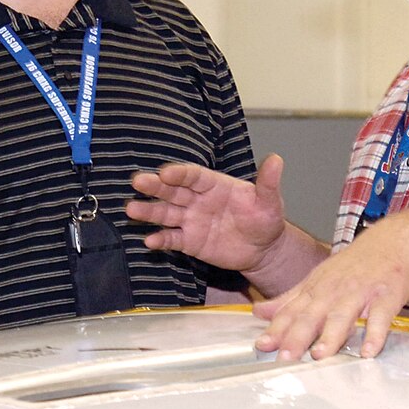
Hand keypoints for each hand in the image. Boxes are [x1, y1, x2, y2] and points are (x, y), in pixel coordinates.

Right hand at [128, 154, 288, 273]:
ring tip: (131, 210)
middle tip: (137, 182)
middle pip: (173, 191)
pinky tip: (149, 241)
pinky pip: (172, 239)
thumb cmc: (265, 219)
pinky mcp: (190, 241)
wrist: (263, 249)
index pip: (193, 176)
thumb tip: (276, 159)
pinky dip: (160, 239)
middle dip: (155, 187)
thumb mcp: (269, 202)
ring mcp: (191, 220)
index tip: (166, 173)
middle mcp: (198, 200)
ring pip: (166, 213)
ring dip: (149, 212)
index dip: (179, 174)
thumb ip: (268, 183)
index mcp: (214, 185)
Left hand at [251, 215, 408, 360]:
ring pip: (343, 316)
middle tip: (285, 358)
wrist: (396, 241)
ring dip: (331, 336)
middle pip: (313, 315)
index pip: (291, 311)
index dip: (276, 329)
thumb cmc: (355, 265)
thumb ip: (290, 299)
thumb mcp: (318, 278)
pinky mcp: (387, 295)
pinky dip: (375, 334)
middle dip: (297, 336)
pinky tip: (369, 351)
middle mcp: (335, 290)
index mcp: (317, 288)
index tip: (261, 346)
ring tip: (319, 355)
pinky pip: (380, 317)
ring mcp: (362, 292)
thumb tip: (258, 313)